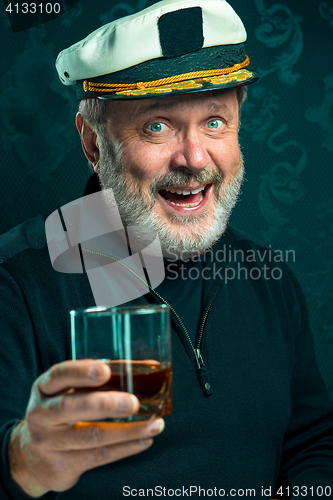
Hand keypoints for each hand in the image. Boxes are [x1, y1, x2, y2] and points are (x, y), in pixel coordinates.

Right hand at [8, 360, 164, 497]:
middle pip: (71, 408)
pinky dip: (126, 448)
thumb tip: (146, 367)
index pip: (59, 375)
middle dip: (105, 404)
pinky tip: (144, 440)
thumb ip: (96, 379)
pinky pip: (100, 456)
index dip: (82, 372)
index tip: (105, 370)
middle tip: (133, 403)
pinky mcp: (64, 465)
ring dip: (128, 431)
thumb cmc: (60, 413)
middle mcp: (42, 415)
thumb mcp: (66, 392)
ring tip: (154, 424)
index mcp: (44, 389)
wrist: (33, 458)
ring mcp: (51, 443)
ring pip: (93, 436)